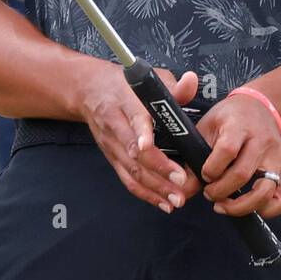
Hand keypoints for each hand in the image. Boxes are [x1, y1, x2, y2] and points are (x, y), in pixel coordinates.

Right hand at [76, 63, 200, 213]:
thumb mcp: (148, 77)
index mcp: (127, 102)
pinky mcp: (111, 157)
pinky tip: (162, 202)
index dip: (142, 134)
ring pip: (131, 170)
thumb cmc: (123, 84)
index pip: (134, 119)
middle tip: (180, 183)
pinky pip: (127, 179)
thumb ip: (172, 85)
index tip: (150, 146)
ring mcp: (112, 145)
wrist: (88, 91)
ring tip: (175, 199)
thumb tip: (191, 82)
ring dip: (154, 187)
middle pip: (134, 152)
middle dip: (158, 170)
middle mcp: (116, 126)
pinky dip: (144, 193)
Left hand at [197, 92, 280, 218]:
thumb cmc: (228, 118)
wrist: (258, 106)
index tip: (204, 175)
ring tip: (225, 205)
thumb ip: (193, 159)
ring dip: (241, 206)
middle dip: (221, 191)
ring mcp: (277, 157)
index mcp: (239, 126)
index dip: (212, 168)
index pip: (227, 150)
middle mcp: (262, 141)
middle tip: (210, 194)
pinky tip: (250, 207)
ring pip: (265, 191)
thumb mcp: (207, 128)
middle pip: (243, 174)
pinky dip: (268, 210)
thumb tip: (181, 190)